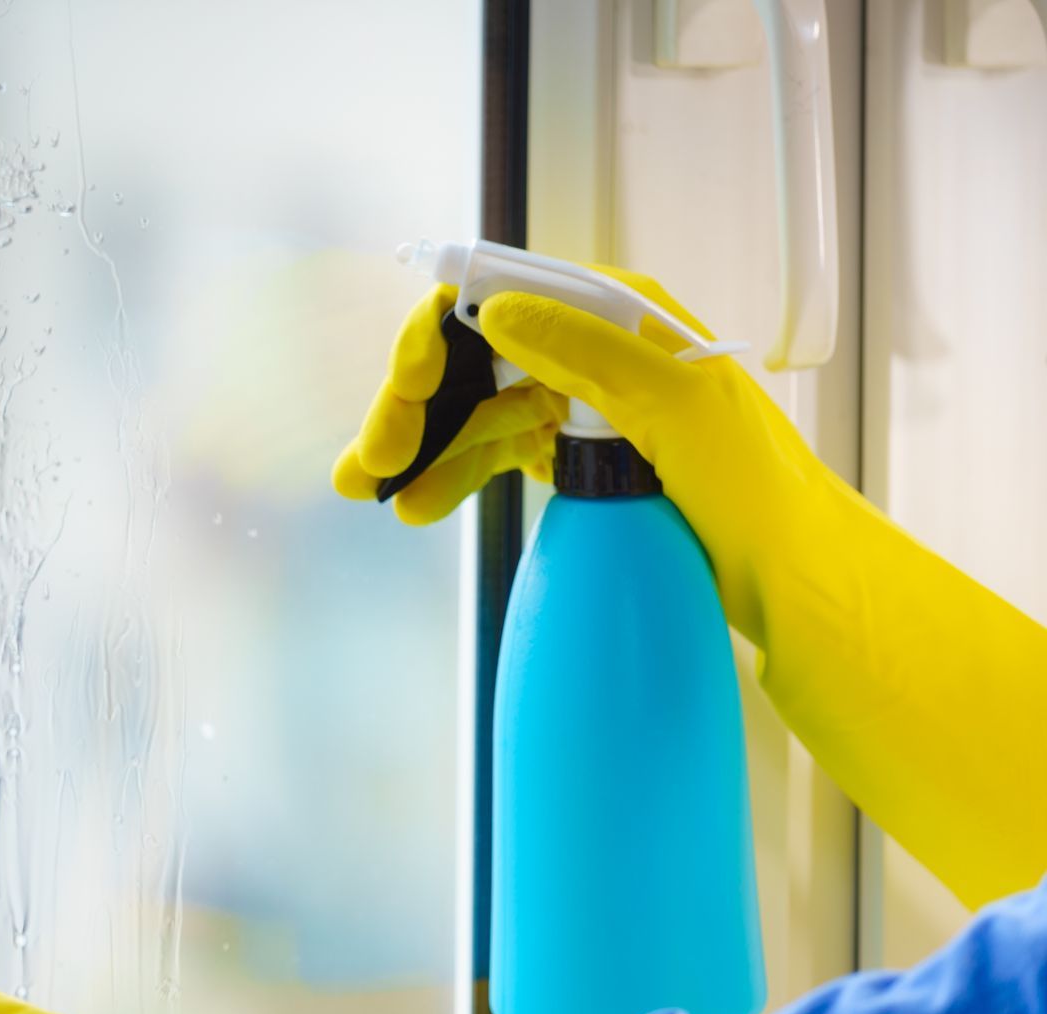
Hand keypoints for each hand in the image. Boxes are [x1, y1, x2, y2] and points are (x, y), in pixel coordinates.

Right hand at [335, 269, 827, 652]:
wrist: (790, 571)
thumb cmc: (757, 487)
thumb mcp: (679, 408)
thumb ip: (590, 353)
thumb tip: (498, 311)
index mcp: (622, 317)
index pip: (504, 296)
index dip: (439, 333)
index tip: (406, 385)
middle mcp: (594, 351)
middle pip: (475, 357)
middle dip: (413, 404)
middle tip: (369, 464)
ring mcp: (581, 408)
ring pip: (476, 410)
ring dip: (422, 446)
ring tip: (375, 492)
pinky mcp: (575, 459)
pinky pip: (496, 454)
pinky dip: (454, 475)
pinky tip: (421, 506)